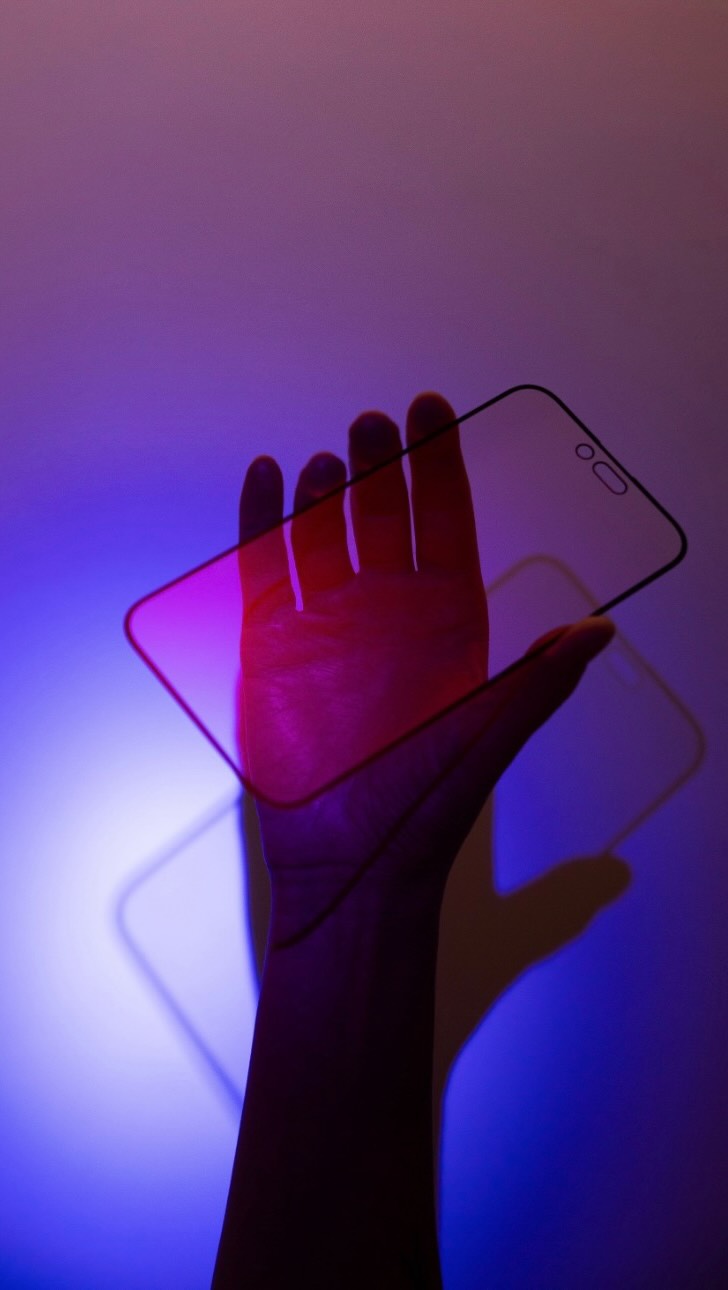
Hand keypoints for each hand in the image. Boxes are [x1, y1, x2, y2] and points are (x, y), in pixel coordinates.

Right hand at [237, 392, 618, 945]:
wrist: (351, 866)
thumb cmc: (427, 807)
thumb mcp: (488, 738)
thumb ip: (538, 681)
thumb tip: (599, 628)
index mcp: (445, 626)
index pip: (444, 527)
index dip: (440, 468)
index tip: (435, 412)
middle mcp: (386, 617)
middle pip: (381, 521)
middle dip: (381, 468)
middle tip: (377, 424)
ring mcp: (325, 629)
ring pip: (322, 537)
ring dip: (325, 494)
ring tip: (332, 459)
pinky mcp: (270, 649)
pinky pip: (265, 572)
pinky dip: (264, 524)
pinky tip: (269, 481)